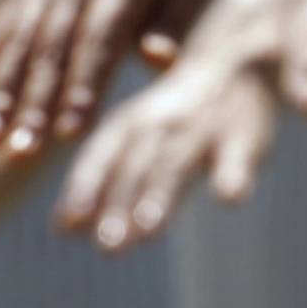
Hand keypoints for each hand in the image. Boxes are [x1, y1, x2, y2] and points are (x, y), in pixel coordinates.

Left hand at [55, 49, 278, 250]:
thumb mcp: (138, 128)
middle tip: (107, 248)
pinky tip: (230, 197)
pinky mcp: (245, 135)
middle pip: (136, 168)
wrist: (244, 59)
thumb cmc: (181, 107)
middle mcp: (161, 124)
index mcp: (131, 122)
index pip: (101, 159)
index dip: (85, 191)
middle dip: (120, 206)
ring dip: (161, 197)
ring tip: (148, 233)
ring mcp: (203, 128)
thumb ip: (103, 176)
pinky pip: (238, 156)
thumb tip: (61, 228)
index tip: (67, 228)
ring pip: (178, 164)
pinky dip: (233, 175)